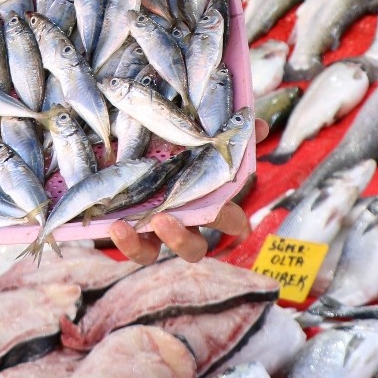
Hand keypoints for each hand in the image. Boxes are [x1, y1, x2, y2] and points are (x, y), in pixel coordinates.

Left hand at [106, 118, 270, 263]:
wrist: (129, 149)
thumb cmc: (176, 148)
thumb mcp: (199, 136)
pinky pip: (131, 245)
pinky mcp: (129, 230)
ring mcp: (153, 229)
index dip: (232, 223)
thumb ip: (230, 132)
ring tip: (135, 225)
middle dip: (183, 239)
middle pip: (194, 247)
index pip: (230, 223)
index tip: (225, 215)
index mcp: (205, 204)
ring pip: (155, 253)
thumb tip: (260, 125)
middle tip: (167, 220)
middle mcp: (182, 223)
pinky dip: (125, 241)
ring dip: (143, 245)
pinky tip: (116, 225)